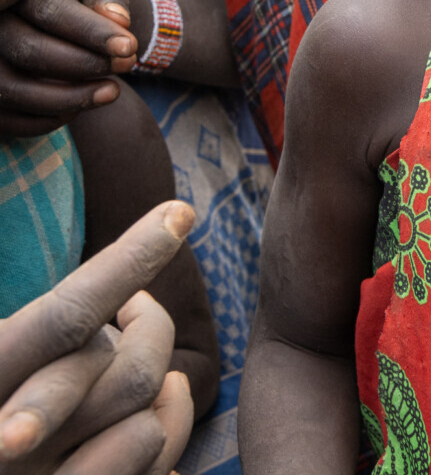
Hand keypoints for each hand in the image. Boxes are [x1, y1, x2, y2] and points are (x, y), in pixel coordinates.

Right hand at [0, 0, 136, 136]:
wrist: (68, 20)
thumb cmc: (86, 0)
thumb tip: (118, 19)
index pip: (51, 13)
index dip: (92, 33)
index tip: (130, 47)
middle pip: (30, 52)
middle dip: (84, 65)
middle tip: (128, 65)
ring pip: (13, 89)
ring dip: (68, 98)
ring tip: (112, 91)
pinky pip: (7, 117)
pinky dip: (47, 119)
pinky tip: (81, 107)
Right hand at [0, 202, 196, 474]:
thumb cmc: (1, 397)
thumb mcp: (5, 348)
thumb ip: (45, 325)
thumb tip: (139, 251)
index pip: (67, 315)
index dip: (128, 261)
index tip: (179, 213)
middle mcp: (14, 442)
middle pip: (130, 368)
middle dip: (150, 326)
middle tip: (136, 308)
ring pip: (151, 410)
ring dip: (156, 377)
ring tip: (127, 361)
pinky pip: (158, 450)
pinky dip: (169, 416)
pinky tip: (153, 402)